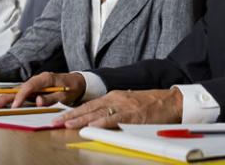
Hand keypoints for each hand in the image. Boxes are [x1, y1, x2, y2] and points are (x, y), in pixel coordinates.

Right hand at [0, 72, 85, 108]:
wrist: (76, 82)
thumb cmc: (71, 88)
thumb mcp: (65, 94)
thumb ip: (51, 98)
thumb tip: (38, 101)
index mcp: (45, 78)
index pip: (29, 86)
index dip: (21, 96)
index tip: (15, 106)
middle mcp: (37, 80)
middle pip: (19, 88)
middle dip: (6, 97)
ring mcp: (35, 84)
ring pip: (18, 91)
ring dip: (6, 98)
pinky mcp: (34, 89)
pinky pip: (21, 94)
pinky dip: (12, 99)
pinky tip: (3, 104)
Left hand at [52, 88, 182, 128]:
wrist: (170, 101)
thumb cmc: (149, 104)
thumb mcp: (127, 103)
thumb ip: (113, 109)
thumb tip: (98, 119)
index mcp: (113, 96)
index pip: (88, 105)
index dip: (72, 111)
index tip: (59, 118)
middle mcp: (115, 99)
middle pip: (88, 108)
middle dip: (70, 116)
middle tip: (54, 123)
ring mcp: (123, 107)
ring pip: (97, 114)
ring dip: (80, 120)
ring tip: (65, 125)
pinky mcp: (132, 116)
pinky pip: (113, 120)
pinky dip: (100, 124)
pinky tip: (90, 128)